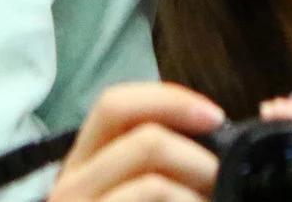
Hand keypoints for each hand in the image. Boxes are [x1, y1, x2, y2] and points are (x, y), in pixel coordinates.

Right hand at [48, 82, 224, 201]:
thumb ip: (154, 166)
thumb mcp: (132, 193)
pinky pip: (149, 192)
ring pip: (148, 162)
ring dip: (197, 177)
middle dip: (187, 136)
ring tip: (215, 198)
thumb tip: (208, 134)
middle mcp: (71, 180)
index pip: (114, 103)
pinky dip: (186, 200)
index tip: (215, 115)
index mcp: (84, 165)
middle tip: (220, 169)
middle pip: (129, 123)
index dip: (168, 98)